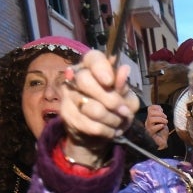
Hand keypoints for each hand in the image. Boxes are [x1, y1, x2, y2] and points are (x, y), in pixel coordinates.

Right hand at [61, 50, 140, 165]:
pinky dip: (107, 131)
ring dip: (112, 119)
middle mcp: (76, 77)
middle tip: (123, 111)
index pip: (93, 58)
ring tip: (119, 122)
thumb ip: (124, 86)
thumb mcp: (126, 98)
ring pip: (91, 107)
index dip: (101, 68)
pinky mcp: (66, 115)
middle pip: (85, 81)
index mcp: (92, 67)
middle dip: (110, 100)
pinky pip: (91, 125)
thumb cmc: (115, 109)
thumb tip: (124, 69)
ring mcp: (69, 95)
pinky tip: (111, 130)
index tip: (109, 82)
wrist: (99, 133)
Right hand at [145, 104, 170, 149]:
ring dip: (160, 119)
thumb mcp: (163, 122)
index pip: (150, 109)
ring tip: (165, 122)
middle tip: (165, 118)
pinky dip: (159, 126)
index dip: (156, 107)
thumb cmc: (162, 132)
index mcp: (150, 118)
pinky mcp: (150, 133)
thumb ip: (161, 115)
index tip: (162, 110)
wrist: (162, 142)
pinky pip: (153, 128)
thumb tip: (160, 110)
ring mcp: (148, 128)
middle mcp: (148, 122)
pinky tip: (162, 127)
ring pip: (151, 119)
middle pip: (150, 113)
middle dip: (160, 113)